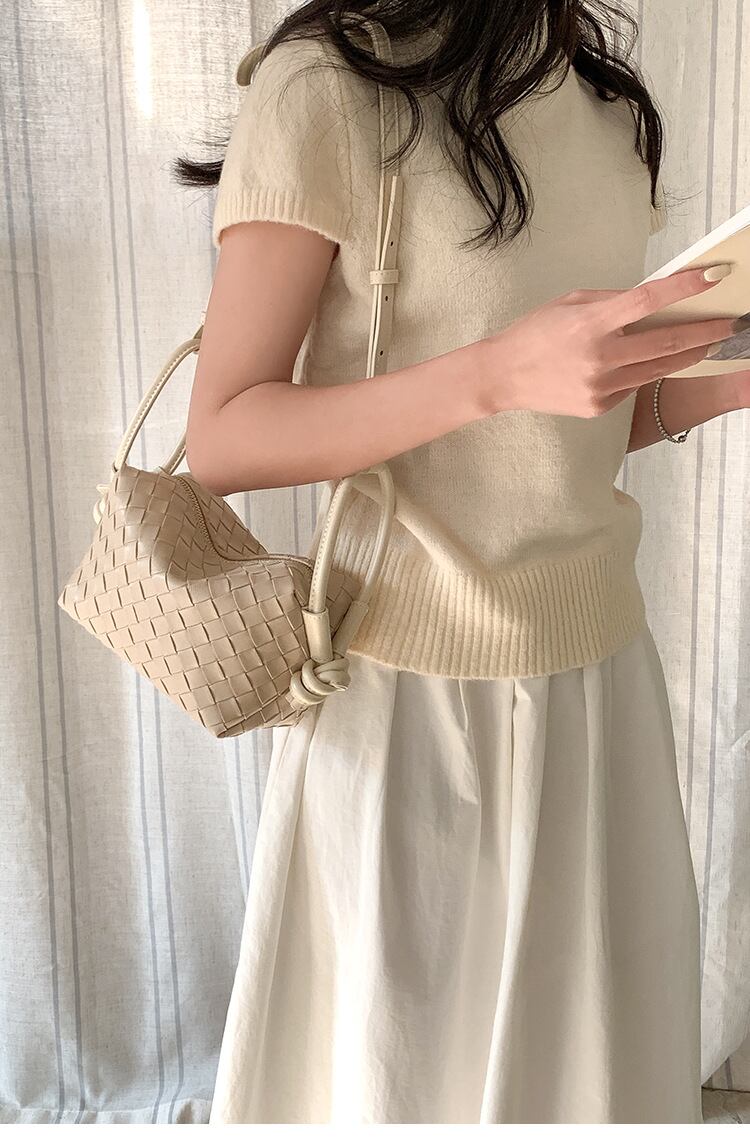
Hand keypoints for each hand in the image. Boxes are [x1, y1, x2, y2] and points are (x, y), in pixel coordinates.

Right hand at [477, 265, 739, 417]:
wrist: (502, 377)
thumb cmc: (535, 333)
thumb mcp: (571, 302)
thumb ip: (614, 300)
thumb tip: (655, 298)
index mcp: (591, 324)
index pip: (648, 301)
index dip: (684, 288)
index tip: (713, 277)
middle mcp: (600, 358)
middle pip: (668, 343)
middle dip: (705, 332)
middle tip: (732, 323)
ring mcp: (601, 387)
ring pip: (658, 369)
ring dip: (687, 355)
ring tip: (708, 342)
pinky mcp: (599, 406)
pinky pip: (633, 385)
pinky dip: (641, 371)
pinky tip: (637, 363)